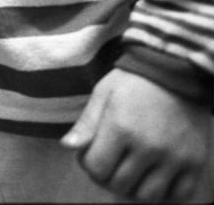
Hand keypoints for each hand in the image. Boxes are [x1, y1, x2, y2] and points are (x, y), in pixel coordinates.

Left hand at [62, 68, 211, 201]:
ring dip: (134, 188)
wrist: (176, 71)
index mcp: (121, 128)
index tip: (91, 153)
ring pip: (147, 195)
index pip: (97, 168)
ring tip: (131, 170)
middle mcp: (148, 146)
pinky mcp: (194, 161)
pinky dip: (165, 193)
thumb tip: (68, 146)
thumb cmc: (134, 81)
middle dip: (107, 176)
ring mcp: (174, 157)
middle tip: (110, 162)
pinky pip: (180, 194)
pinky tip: (155, 177)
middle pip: (119, 184)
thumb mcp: (103, 94)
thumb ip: (86, 123)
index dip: (88, 164)